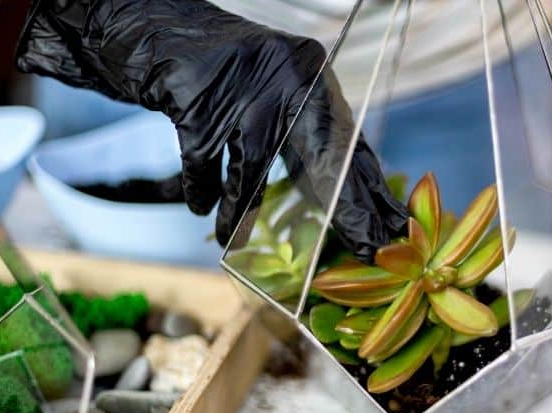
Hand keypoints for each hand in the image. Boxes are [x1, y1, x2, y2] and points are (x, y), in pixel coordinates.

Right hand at [16, 0, 407, 261]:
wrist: (159, 28)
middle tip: (368, 246)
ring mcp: (244, 90)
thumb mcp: (273, 95)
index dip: (369, 190)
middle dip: (346, 208)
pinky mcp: (199, 102)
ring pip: (254, 167)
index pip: (348, 143)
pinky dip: (202, 189)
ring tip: (231, 239)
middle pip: (323, 156)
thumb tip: (341, 198)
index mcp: (311, 78)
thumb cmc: (223, 73)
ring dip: (242, 209)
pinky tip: (200, 207)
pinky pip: (204, 161)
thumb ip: (304, 137)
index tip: (392, 227)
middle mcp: (286, 78)